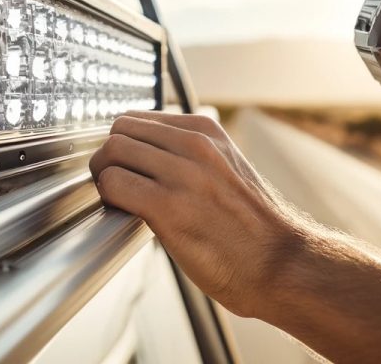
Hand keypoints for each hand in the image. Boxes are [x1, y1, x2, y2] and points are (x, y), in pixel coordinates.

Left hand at [89, 111, 295, 317]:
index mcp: (206, 131)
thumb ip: (191, 152)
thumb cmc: (250, 224)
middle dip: (108, 156)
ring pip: (112, 151)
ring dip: (104, 175)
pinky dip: (107, 196)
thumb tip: (147, 151)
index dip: (123, 143)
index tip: (123, 164)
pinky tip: (121, 212)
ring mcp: (182, 173)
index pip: (139, 118)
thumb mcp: (226, 166)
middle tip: (112, 182)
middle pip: (120, 130)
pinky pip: (114, 184)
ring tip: (116, 198)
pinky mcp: (168, 206)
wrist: (277, 262)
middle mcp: (194, 144)